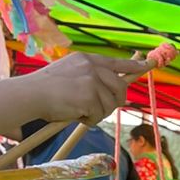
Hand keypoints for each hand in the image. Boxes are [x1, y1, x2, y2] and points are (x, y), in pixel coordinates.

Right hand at [19, 51, 151, 125]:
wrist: (31, 94)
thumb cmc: (47, 89)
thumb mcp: (71, 73)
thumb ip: (91, 77)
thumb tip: (113, 91)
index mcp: (87, 59)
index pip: (117, 62)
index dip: (134, 65)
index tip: (148, 65)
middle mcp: (92, 67)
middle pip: (120, 87)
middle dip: (115, 101)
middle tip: (100, 109)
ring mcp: (92, 81)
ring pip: (110, 104)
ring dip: (98, 113)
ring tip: (78, 109)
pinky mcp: (90, 96)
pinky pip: (99, 115)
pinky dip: (89, 120)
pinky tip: (75, 114)